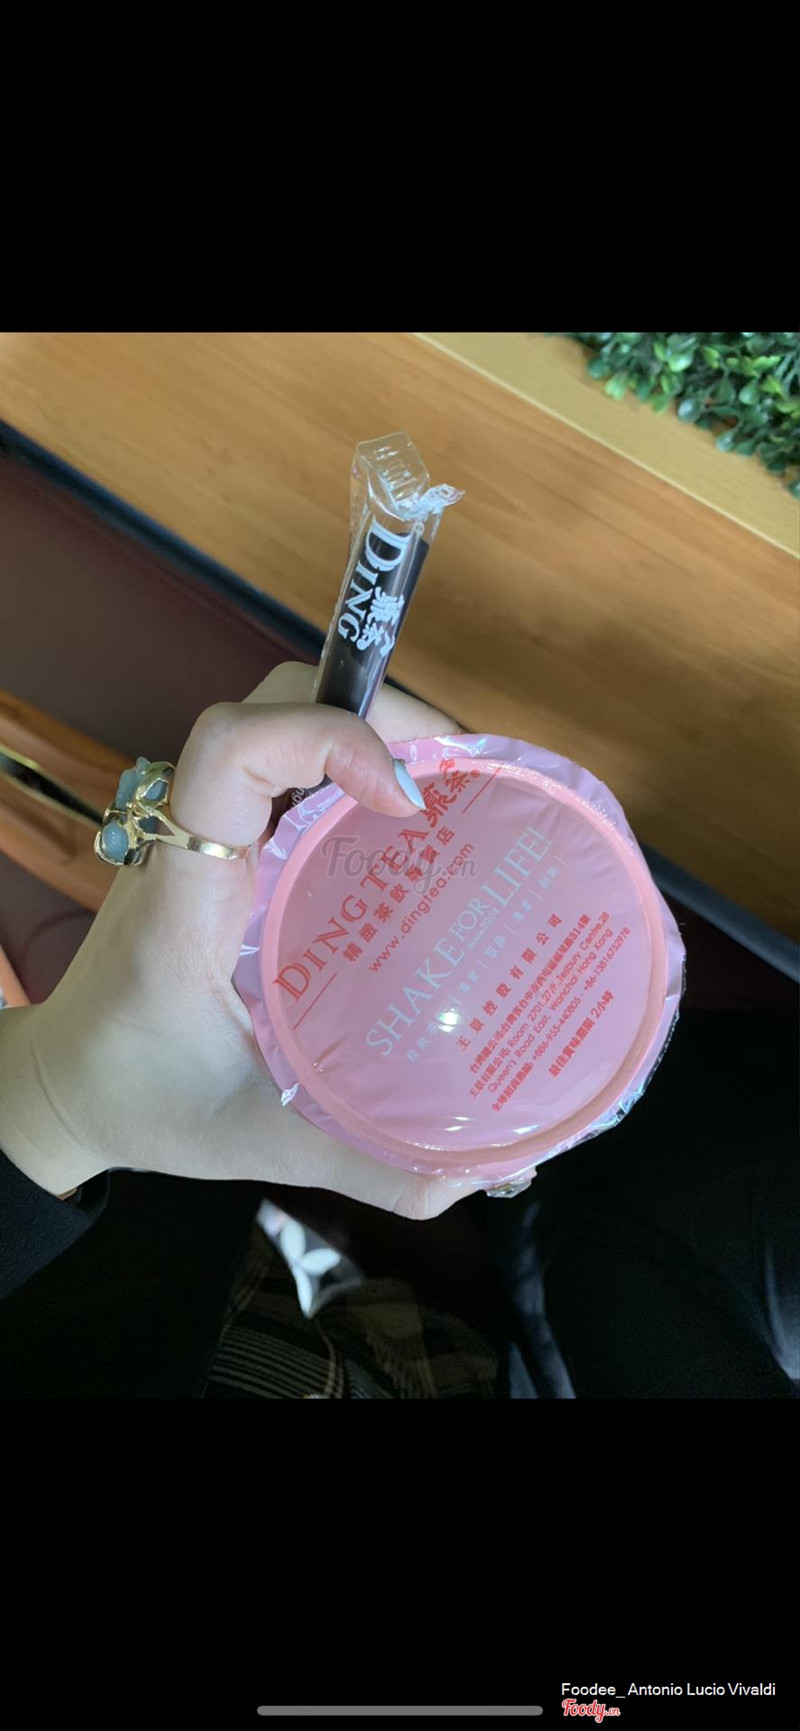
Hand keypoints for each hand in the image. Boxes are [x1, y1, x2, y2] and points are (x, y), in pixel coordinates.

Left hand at [0, 665, 472, 1218]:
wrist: (70, 1084)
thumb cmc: (144, 1100)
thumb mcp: (256, 1141)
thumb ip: (367, 1163)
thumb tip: (480, 1175)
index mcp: (187, 892)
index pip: (230, 751)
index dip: (325, 737)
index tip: (402, 798)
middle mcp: (194, 840)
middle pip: (270, 704)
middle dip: (372, 708)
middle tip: (457, 771)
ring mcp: (210, 831)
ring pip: (281, 722)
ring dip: (366, 727)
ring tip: (451, 783)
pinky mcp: (228, 842)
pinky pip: (289, 768)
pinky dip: (351, 762)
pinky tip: (412, 821)